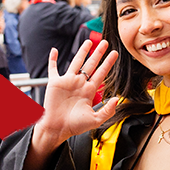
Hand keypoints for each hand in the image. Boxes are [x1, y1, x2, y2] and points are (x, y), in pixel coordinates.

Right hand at [32, 40, 119, 154]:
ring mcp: (67, 82)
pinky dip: (52, 59)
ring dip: (82, 51)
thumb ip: (107, 110)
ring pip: (76, 62)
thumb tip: (117, 99)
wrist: (58, 128)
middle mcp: (79, 84)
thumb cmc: (75, 126)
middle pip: (91, 65)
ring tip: (89, 41)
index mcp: (89, 91)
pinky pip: (53, 68)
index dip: (108, 63)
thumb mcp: (95, 120)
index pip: (101, 73)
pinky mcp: (55, 83)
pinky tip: (54, 50)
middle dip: (98, 53)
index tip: (115, 54)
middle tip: (106, 42)